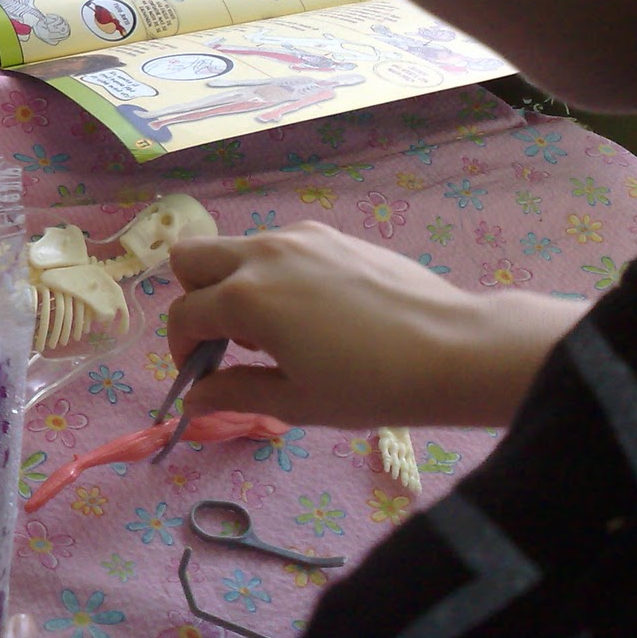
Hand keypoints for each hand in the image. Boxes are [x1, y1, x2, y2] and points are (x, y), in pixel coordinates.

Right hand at [166, 221, 585, 426]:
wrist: (454, 349)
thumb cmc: (372, 386)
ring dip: (235, 284)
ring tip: (279, 330)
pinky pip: (279, 247)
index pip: (184, 315)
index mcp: (246, 298)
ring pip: (237, 249)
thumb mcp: (297, 402)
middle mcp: (263, 254)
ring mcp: (299, 238)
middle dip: (194, 297)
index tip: (203, 376)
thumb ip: (234, 394)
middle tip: (228, 337)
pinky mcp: (331, 235)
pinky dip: (274, 274)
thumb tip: (192, 399)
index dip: (181, 350)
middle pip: (190, 257)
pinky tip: (316, 312)